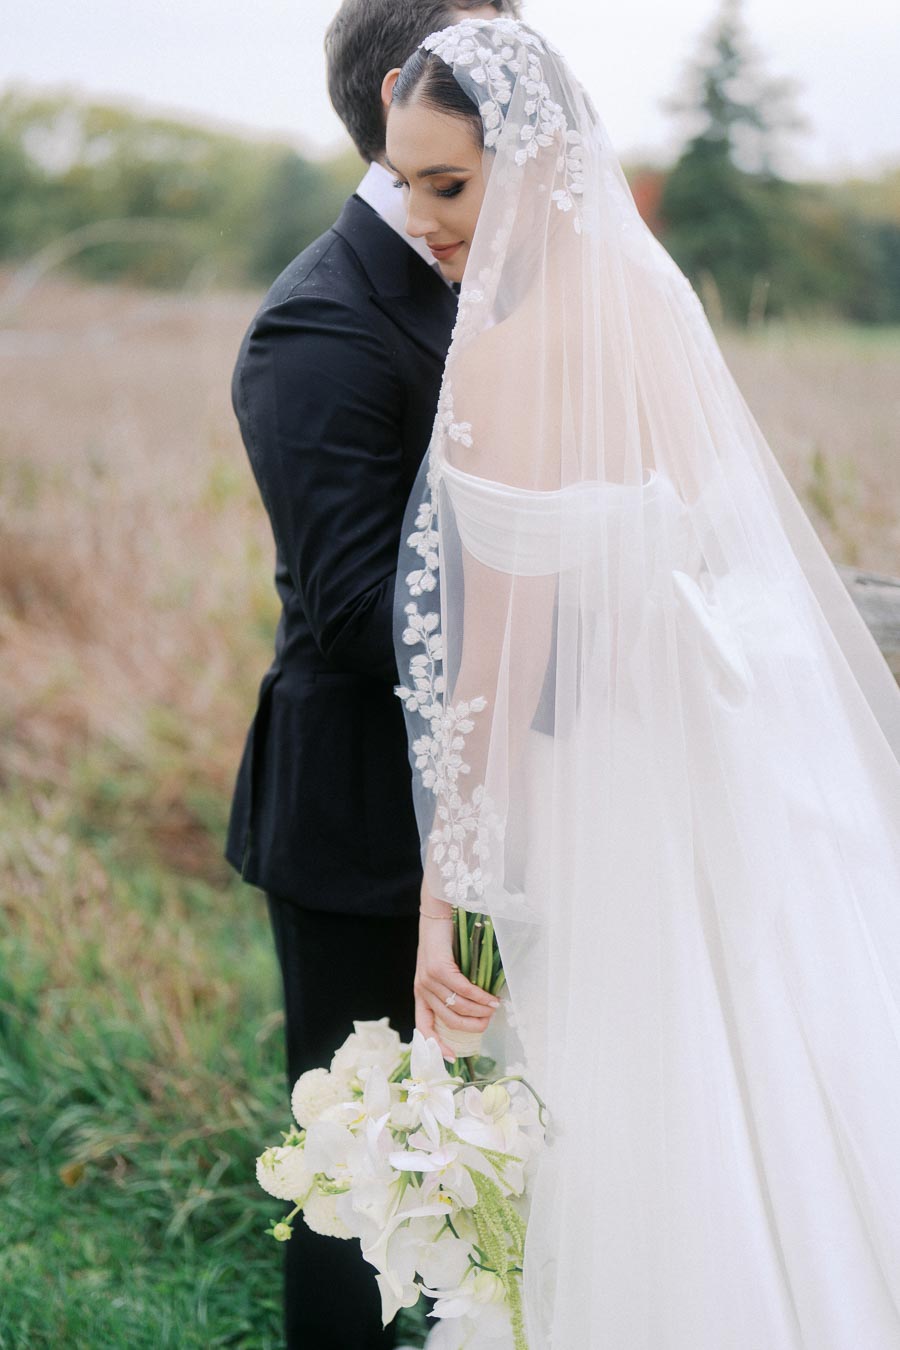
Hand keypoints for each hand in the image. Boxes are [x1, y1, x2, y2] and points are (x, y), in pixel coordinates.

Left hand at [414, 889, 501, 1059]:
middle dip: (472, 1027)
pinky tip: (492, 999)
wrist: (435, 917)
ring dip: (480, 1012)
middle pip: (449, 1021)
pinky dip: (480, 997)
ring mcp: (428, 980)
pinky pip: (463, 990)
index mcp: (420, 995)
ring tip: (495, 1010)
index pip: (424, 1028)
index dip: (438, 1045)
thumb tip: (474, 1012)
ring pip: (459, 1007)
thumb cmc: (442, 944)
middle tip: (489, 1023)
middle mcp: (422, 991)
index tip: (454, 1057)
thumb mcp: (441, 972)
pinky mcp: (439, 969)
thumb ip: (450, 992)